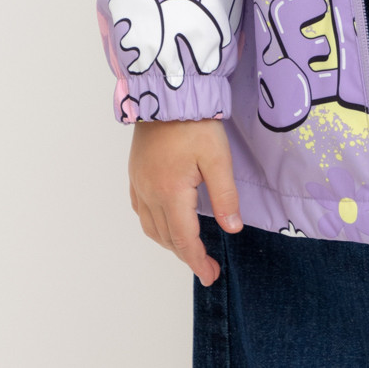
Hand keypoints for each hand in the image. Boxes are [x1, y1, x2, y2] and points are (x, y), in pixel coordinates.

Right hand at [128, 118, 242, 287]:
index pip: (184, 239)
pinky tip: (166, 222)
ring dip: (169, 242)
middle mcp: (149, 193)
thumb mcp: (217, 157)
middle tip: (206, 266)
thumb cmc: (194, 122)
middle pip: (166, 237)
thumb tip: (233, 229)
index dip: (197, 261)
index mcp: (170, 193)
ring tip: (189, 249)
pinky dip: (155, 225)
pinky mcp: (136, 173)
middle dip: (186, 255)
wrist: (167, 93)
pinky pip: (141, 211)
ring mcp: (139, 183)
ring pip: (151, 227)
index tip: (210, 275)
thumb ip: (225, 195)